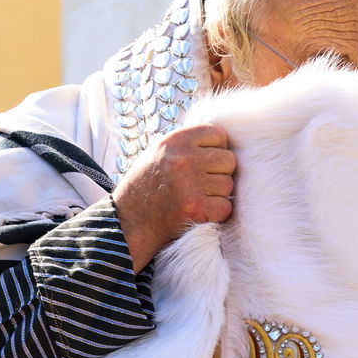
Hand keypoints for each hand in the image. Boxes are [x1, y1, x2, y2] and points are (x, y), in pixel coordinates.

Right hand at [112, 124, 235, 271]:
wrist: (129, 222)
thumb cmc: (146, 186)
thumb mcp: (159, 152)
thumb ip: (188, 143)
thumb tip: (222, 139)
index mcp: (175, 140)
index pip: (219, 134)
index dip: (216, 149)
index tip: (204, 162)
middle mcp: (183, 159)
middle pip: (228, 160)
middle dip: (219, 173)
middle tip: (200, 184)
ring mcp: (190, 184)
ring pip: (228, 184)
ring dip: (217, 194)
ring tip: (195, 198)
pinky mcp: (195, 208)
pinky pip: (226, 206)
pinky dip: (216, 213)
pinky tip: (199, 212)